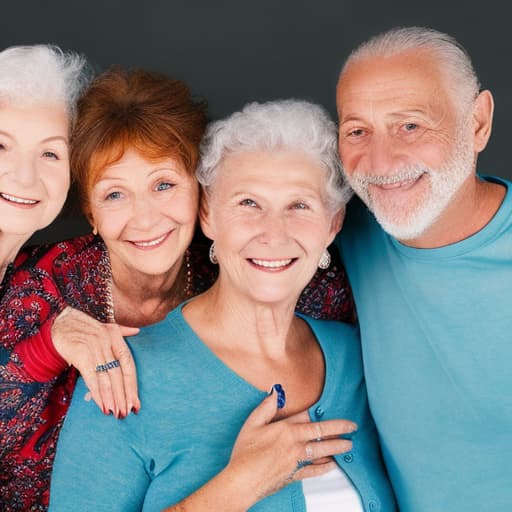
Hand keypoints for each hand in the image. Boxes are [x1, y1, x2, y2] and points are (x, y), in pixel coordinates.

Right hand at [51, 307, 139, 417]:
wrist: (59, 322)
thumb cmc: (83, 327)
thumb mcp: (104, 326)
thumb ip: (122, 331)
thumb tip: (137, 331)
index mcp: (116, 335)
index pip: (128, 364)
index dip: (132, 385)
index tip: (136, 403)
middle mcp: (107, 341)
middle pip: (119, 373)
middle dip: (124, 395)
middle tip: (127, 412)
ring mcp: (94, 347)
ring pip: (106, 378)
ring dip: (112, 398)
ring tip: (116, 412)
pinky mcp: (80, 354)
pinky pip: (91, 377)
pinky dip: (97, 393)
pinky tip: (102, 405)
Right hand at [225, 392, 356, 507]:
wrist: (243, 480)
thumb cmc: (245, 452)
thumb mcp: (252, 423)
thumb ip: (266, 407)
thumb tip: (276, 392)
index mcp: (286, 429)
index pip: (309, 417)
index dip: (321, 412)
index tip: (332, 408)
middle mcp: (295, 444)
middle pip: (322, 434)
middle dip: (340, 430)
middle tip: (352, 428)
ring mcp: (297, 461)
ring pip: (322, 452)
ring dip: (337, 448)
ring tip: (348, 446)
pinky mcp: (295, 475)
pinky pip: (315, 471)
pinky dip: (325, 467)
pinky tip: (332, 465)